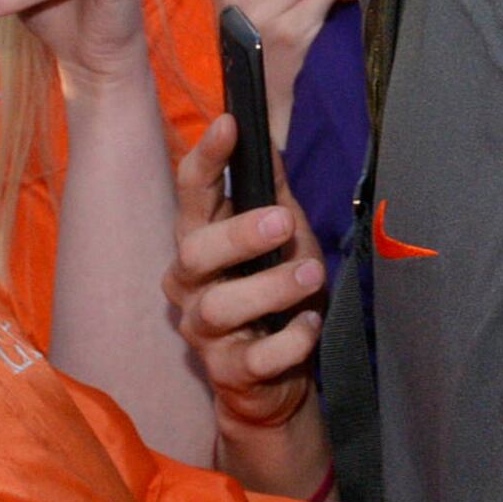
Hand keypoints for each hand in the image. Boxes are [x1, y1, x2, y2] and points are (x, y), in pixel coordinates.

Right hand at [165, 111, 325, 433]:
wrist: (275, 377)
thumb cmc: (275, 295)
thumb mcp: (281, 238)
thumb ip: (273, 193)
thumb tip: (266, 137)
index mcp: (200, 240)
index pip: (192, 194)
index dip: (207, 158)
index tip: (230, 124)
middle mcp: (190, 284)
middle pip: (195, 252)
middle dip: (237, 235)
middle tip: (282, 221)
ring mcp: (204, 331)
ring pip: (221, 306)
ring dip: (270, 287)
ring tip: (311, 274)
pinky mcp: (229, 372)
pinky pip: (255, 357)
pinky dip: (288, 341)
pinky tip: (309, 326)